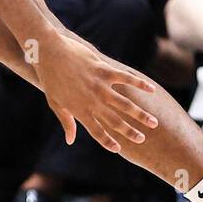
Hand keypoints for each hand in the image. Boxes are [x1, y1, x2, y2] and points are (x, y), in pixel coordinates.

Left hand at [30, 30, 157, 153]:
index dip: (107, 142)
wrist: (49, 52)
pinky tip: (152, 89)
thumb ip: (66, 121)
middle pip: (115, 121)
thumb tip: (70, 141)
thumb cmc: (49, 78)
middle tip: (142, 139)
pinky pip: (126, 78)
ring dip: (140, 114)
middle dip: (130, 132)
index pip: (96, 131)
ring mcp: (99, 85)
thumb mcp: (54, 102)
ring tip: (154, 123)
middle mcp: (92, 100)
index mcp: (79, 110)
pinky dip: (140, 83)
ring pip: (125, 104)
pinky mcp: (104, 70)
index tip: (118, 149)